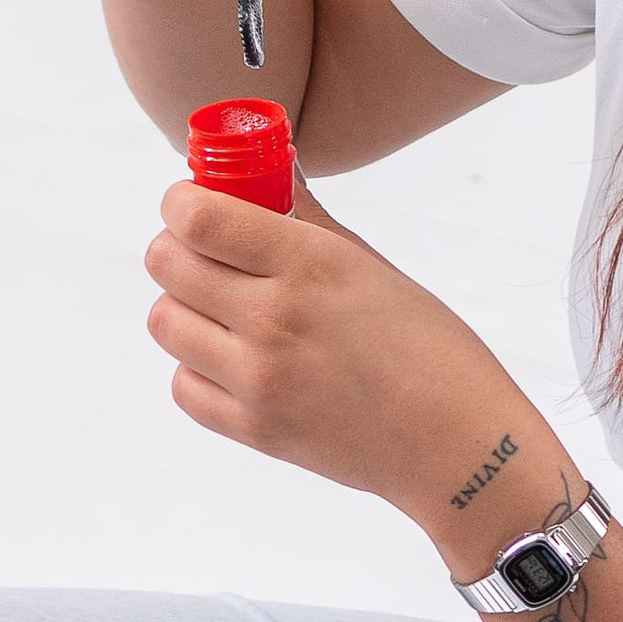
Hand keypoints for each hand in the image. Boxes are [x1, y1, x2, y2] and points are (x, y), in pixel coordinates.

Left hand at [143, 180, 556, 552]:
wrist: (458, 447)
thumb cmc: (432, 350)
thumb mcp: (372, 268)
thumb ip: (308, 220)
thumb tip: (269, 173)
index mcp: (310, 265)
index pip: (197, 217)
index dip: (181, 203)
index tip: (192, 204)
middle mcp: (273, 318)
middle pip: (165, 263)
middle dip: (178, 247)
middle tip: (205, 253)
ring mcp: (258, 379)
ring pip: (164, 322)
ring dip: (184, 307)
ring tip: (221, 310)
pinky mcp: (254, 430)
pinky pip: (183, 386)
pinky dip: (197, 368)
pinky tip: (232, 360)